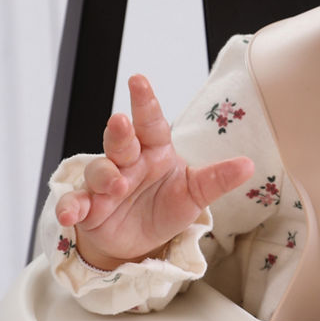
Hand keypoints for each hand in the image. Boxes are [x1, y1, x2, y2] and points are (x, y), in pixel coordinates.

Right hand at [55, 75, 253, 270]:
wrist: (141, 240)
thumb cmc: (167, 206)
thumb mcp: (196, 193)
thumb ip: (217, 178)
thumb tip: (248, 165)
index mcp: (154, 150)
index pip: (150, 122)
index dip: (145, 102)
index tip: (138, 80)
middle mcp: (127, 162)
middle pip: (120, 140)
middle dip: (119, 131)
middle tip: (121, 121)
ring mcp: (105, 184)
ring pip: (99, 170)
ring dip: (104, 175)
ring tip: (117, 184)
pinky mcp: (89, 208)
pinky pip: (75, 203)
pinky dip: (71, 206)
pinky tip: (72, 213)